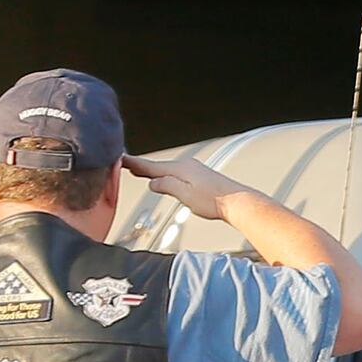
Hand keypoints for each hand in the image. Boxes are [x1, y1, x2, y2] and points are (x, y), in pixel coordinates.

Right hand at [120, 150, 242, 222]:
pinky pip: (179, 174)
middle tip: (127, 164)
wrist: (239, 202)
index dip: (135, 164)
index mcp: (181, 168)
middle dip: (143, 167)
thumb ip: (166, 186)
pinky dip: (168, 175)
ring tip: (143, 172)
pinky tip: (168, 179)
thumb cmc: (215, 200)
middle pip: (159, 167)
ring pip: (169, 170)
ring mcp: (196, 170)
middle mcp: (188, 166)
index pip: (152, 166)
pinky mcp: (202, 177)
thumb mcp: (184, 195)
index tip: (122, 160)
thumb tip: (153, 183)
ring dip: (155, 172)